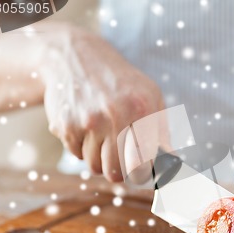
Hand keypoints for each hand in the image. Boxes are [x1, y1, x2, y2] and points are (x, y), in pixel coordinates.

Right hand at [39, 26, 164, 180]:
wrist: (76, 57)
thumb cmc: (121, 83)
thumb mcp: (150, 97)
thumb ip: (161, 132)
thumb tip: (170, 165)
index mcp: (141, 108)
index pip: (142, 163)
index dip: (141, 175)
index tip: (141, 174)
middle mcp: (113, 115)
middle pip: (115, 172)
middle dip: (119, 171)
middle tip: (121, 159)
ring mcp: (86, 121)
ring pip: (94, 166)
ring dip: (99, 159)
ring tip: (103, 137)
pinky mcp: (64, 125)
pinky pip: (76, 154)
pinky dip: (82, 148)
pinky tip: (86, 127)